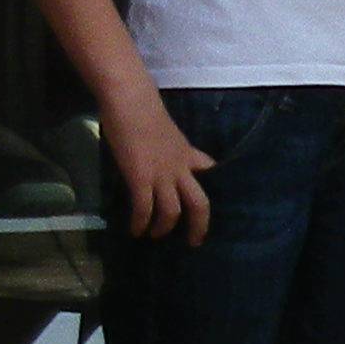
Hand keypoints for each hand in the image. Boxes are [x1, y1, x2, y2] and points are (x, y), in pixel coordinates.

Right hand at [102, 93, 211, 243]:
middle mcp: (181, 168)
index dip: (213, 188)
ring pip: (172, 211)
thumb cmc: (143, 112)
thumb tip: (159, 156)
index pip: (210, 173)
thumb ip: (169, 148)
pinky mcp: (141, 178)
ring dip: (164, 227)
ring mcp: (162, 174)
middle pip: (200, 203)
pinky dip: (141, 222)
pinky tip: (135, 231)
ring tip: (156, 236)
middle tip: (194, 242)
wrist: (131, 102)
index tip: (210, 203)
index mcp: (188, 154)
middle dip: (199, 226)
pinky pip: (144, 207)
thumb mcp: (166, 132)